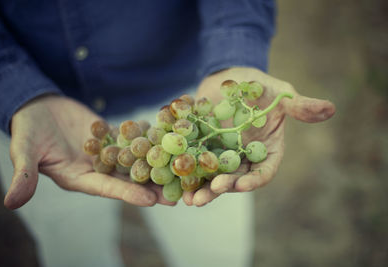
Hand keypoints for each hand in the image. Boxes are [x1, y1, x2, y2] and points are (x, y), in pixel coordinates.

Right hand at [4, 95, 173, 208]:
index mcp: (78, 178)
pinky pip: (133, 139)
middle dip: (152, 186)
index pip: (106, 189)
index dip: (127, 195)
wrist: (37, 106)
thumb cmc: (27, 128)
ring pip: (135, 161)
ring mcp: (107, 153)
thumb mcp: (24, 149)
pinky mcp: (112, 137)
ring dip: (157, 164)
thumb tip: (12, 202)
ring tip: (181, 168)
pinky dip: (150, 138)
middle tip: (178, 194)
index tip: (150, 201)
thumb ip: (25, 173)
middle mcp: (97, 168)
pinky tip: (171, 137)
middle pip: (127, 180)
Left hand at [183, 67, 334, 205]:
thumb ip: (300, 105)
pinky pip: (196, 163)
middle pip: (237, 179)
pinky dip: (188, 173)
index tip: (242, 184)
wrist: (230, 77)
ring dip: (204, 189)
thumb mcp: (281, 93)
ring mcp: (224, 155)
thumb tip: (330, 108)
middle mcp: (246, 157)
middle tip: (209, 193)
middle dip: (224, 188)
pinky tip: (176, 181)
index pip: (264, 170)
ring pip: (215, 177)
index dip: (255, 179)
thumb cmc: (259, 86)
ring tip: (191, 200)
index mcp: (267, 149)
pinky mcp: (204, 148)